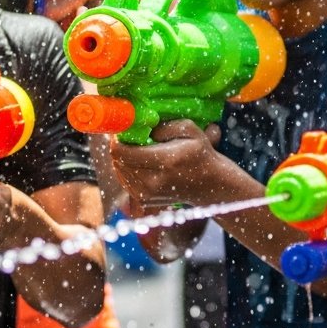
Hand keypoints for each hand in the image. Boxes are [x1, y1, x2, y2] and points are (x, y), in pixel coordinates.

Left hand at [109, 119, 224, 210]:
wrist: (209, 185)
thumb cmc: (200, 153)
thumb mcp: (189, 130)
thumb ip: (164, 126)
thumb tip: (141, 127)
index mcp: (164, 162)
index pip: (121, 152)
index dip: (117, 138)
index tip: (123, 128)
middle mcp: (152, 182)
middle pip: (117, 161)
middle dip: (119, 145)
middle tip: (128, 135)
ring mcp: (147, 194)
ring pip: (119, 171)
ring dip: (123, 157)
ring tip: (136, 148)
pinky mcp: (144, 201)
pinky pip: (124, 180)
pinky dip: (127, 169)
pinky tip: (139, 161)